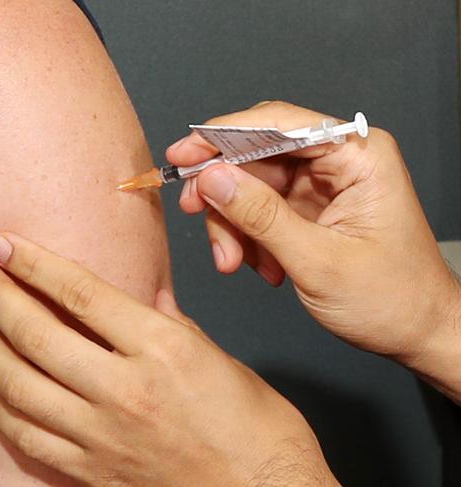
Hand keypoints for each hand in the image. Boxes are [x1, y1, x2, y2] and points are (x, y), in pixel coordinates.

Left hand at [0, 233, 338, 486]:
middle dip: (0, 298)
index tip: (5, 245)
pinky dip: (2, 406)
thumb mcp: (219, 357)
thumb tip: (143, 298)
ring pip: (19, 387)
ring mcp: (103, 437)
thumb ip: (171, 324)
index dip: (34, 263)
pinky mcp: (93, 472)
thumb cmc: (257, 428)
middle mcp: (126, 391)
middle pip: (38, 335)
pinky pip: (27, 438)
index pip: (80, 294)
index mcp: (163, 350)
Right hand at [167, 101, 460, 399]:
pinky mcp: (309, 208)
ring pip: (252, 185)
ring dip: (233, 223)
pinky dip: (248, 237)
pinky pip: (260, 210)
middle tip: (194, 212)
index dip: (224, 135)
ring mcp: (322, 185)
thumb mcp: (318, 261)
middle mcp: (339, 162)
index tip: (184, 154)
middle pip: (257, 155)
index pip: (279, 124)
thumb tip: (213, 179)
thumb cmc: (392, 299)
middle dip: (224, 191)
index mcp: (358, 156)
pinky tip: (261, 265)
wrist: (416, 332)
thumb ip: (261, 217)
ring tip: (234, 261)